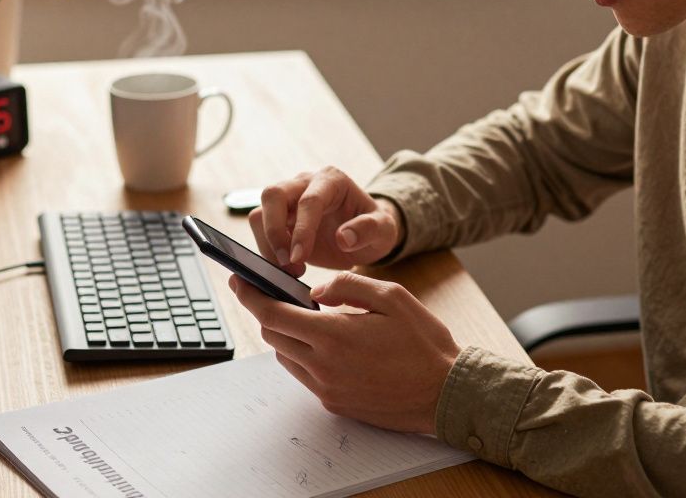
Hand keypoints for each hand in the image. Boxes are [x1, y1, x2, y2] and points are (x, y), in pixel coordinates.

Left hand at [229, 270, 460, 434]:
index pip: (274, 314)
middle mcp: (324, 367)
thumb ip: (348, 286)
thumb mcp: (393, 297)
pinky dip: (303, 355)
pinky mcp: (335, 403)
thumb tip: (315, 290)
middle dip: (269, 311)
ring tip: (308, 318)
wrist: (446, 393)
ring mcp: (327, 389)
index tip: (239, 281)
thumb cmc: (425, 343)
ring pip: (285, 356)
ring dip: (287, 335)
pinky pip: (304, 375)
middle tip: (275, 293)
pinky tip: (326, 343)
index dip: (251, 296)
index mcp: (334, 336)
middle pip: (274, 335)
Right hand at [250, 166, 403, 276]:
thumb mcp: (385, 231)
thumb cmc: (374, 228)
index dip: (302, 230)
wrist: (365, 234)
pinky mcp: (279, 217)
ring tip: (292, 270)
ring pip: (260, 211)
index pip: (309, 200)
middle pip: (273, 195)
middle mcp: (305, 183)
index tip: (300, 258)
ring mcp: (288, 198)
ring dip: (268, 244)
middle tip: (288, 264)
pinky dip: (268, 250)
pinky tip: (289, 267)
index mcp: (332, 180)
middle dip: (274, 232)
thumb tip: (343, 238)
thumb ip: (369, 230)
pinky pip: (260, 229)